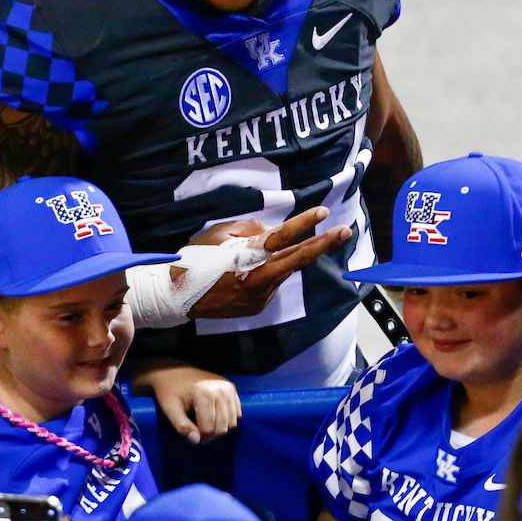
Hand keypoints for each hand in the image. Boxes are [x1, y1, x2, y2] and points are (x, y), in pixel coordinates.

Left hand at [132, 360, 240, 443]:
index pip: (209, 429)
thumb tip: (196, 441)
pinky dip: (226, 419)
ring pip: (232, 423)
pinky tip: (213, 415)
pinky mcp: (232, 388)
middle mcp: (221, 390)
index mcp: (205, 394)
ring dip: (218, 428)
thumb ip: (182, 426)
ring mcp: (228, 388)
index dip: (198, 437)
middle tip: (196, 430)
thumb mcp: (169, 409)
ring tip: (204, 423)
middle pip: (222, 428)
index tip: (189, 433)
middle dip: (209, 435)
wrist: (173, 371)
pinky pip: (237, 413)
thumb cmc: (169, 391)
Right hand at [186, 206, 350, 318]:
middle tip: (345, 231)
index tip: (323, 213)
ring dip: (283, 259)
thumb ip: (248, 229)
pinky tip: (245, 274)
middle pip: (297, 258)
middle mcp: (259, 278)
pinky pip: (271, 284)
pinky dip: (267, 273)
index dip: (304, 224)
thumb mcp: (217, 235)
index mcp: (248, 257)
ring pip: (283, 271)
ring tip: (251, 257)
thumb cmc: (194, 260)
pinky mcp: (258, 307)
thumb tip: (270, 230)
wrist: (176, 298)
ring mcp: (261, 296)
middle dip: (323, 244)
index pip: (282, 237)